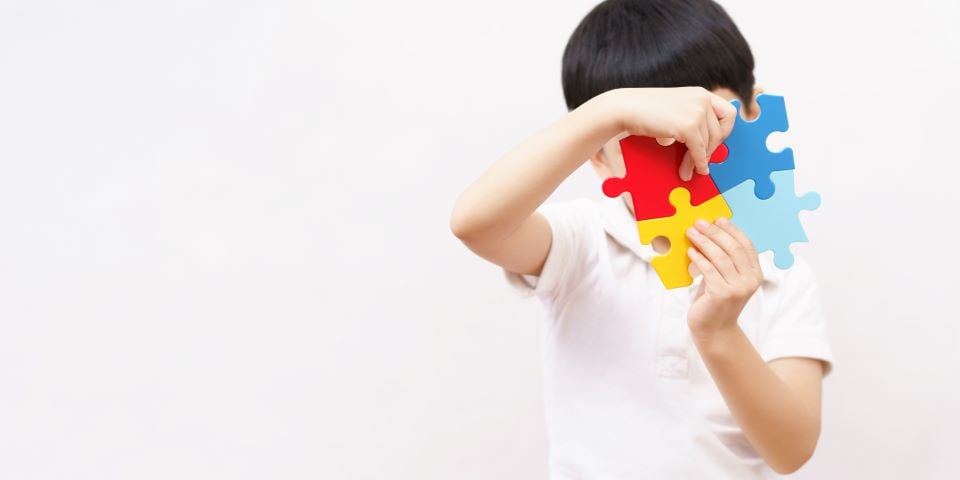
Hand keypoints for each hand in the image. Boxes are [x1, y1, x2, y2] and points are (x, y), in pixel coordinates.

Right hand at [603, 87, 736, 180]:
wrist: (625, 108)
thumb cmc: (644, 110)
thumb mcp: (675, 109)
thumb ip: (691, 119)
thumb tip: (705, 144)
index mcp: (701, 93)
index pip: (728, 113)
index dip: (725, 131)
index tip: (715, 143)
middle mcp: (702, 100)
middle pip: (720, 132)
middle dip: (711, 150)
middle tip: (702, 162)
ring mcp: (697, 112)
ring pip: (709, 144)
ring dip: (699, 161)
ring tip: (689, 170)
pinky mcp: (688, 126)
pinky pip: (699, 151)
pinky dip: (697, 163)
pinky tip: (692, 169)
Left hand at [685, 217, 762, 339]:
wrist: (714, 330)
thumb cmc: (715, 300)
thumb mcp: (724, 277)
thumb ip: (724, 260)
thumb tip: (710, 232)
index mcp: (755, 274)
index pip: (746, 245)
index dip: (732, 230)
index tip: (718, 219)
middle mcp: (750, 281)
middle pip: (733, 248)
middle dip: (715, 232)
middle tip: (700, 222)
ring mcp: (737, 288)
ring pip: (720, 257)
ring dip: (704, 241)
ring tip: (691, 232)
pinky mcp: (722, 294)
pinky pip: (709, 270)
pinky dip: (698, 258)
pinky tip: (691, 251)